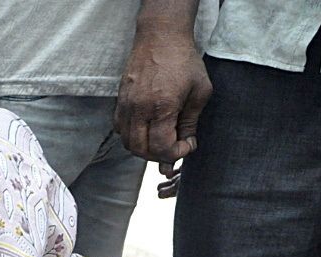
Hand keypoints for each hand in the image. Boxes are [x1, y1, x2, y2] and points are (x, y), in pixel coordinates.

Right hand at [114, 28, 211, 170]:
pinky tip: (146, 130)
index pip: (161, 147)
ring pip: (128, 143)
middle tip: (173, 148)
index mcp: (163, 106)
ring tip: (160, 141)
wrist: (160, 37)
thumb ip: (191, 121)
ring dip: (144, 148)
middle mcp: (140, 109)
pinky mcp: (120, 101)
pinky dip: (132, 136)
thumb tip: (187, 142)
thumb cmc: (184, 61)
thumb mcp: (200, 91)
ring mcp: (127, 105)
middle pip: (141, 150)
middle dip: (159, 155)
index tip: (187, 145)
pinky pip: (120, 129)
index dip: (176, 154)